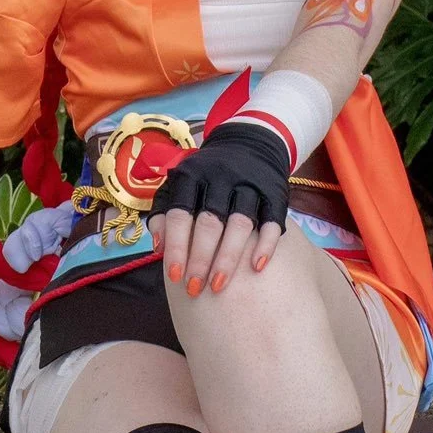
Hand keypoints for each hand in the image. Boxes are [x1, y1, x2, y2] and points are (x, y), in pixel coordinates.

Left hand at [149, 120, 288, 296]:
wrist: (250, 144)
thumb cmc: (206, 178)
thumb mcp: (181, 185)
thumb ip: (164, 214)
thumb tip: (157, 248)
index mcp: (192, 176)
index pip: (180, 213)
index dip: (176, 247)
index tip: (174, 277)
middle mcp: (220, 178)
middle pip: (209, 222)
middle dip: (200, 259)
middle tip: (194, 289)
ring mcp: (250, 184)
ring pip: (240, 224)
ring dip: (228, 258)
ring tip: (218, 286)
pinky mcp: (275, 193)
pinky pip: (272, 222)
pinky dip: (265, 245)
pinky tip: (257, 268)